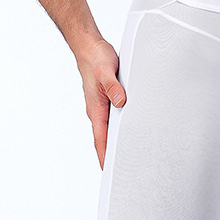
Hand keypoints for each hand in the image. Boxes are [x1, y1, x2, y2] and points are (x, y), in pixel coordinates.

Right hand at [76, 38, 124, 168]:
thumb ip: (114, 87)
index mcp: (96, 109)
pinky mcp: (108, 99)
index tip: (108, 171)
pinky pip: (114, 117)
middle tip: (123, 170)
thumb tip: (121, 102)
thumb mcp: (107, 72)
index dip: (104, 156)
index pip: (100, 139)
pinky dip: (119, 127)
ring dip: (116, 141)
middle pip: (104, 139)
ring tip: (128, 155)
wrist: (90, 48)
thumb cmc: (97, 60)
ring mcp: (102, 106)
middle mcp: (98, 111)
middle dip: (111, 155)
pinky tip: (129, 129)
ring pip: (110, 129)